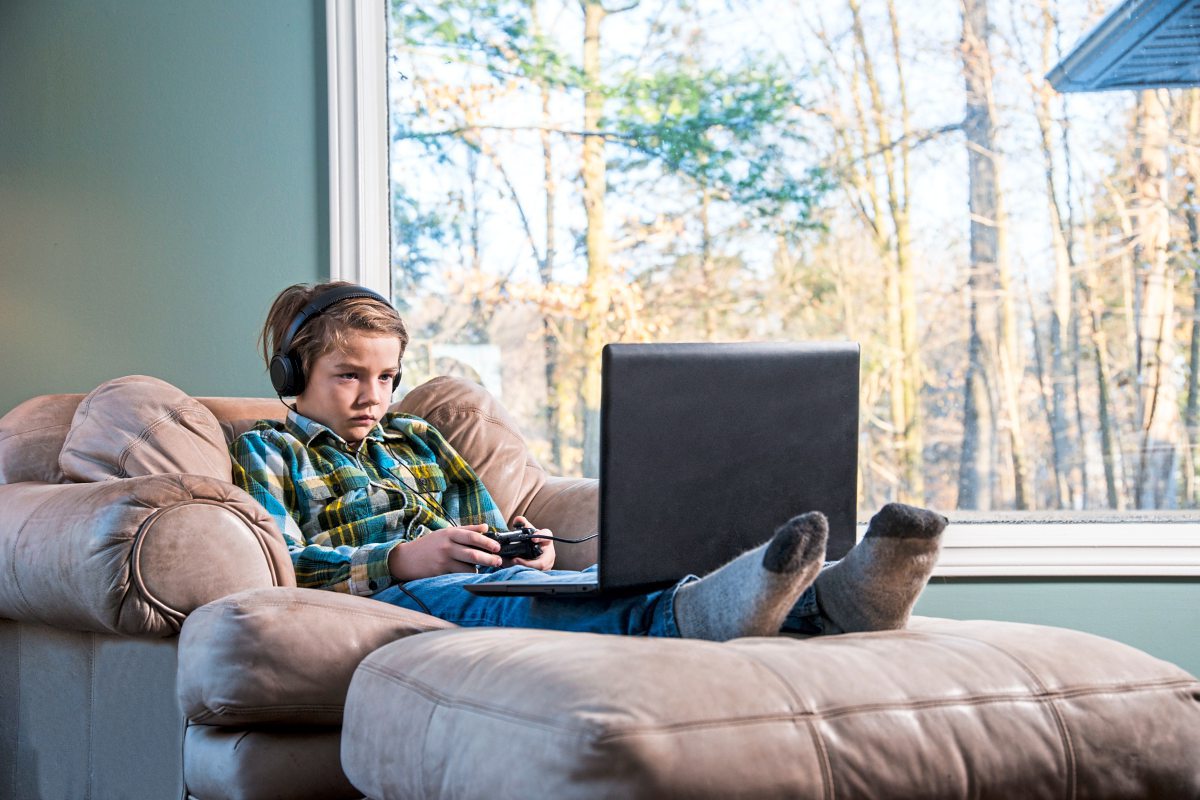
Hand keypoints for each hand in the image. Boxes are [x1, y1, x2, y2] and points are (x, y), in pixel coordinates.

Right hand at [387, 524, 502, 580]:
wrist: (405, 558)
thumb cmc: (428, 545)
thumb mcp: (445, 533)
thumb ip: (467, 529)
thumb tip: (486, 527)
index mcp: (450, 534)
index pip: (472, 536)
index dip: (487, 542)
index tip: (497, 547)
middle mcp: (447, 546)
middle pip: (472, 553)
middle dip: (489, 558)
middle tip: (498, 561)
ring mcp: (443, 560)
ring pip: (467, 566)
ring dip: (479, 568)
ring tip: (485, 568)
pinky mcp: (440, 572)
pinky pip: (459, 574)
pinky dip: (468, 574)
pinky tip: (471, 573)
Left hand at [506, 515, 555, 570]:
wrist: (537, 552)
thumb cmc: (534, 541)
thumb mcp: (529, 532)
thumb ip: (523, 524)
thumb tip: (518, 520)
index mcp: (547, 540)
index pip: (546, 536)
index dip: (540, 538)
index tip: (533, 539)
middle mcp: (549, 553)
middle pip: (542, 562)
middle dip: (527, 563)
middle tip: (515, 560)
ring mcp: (547, 564)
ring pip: (537, 570)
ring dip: (523, 568)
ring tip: (511, 564)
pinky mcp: (541, 572)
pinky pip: (534, 573)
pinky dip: (523, 571)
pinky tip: (513, 569)